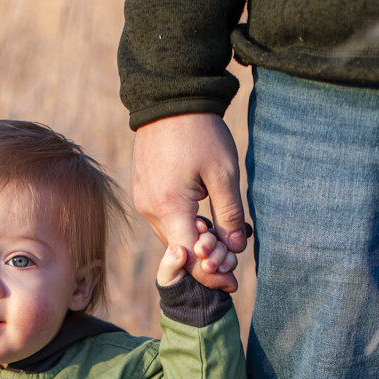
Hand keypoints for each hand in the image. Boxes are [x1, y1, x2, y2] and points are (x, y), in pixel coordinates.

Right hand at [132, 112, 247, 293]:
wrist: (170, 97)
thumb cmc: (200, 132)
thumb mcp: (224, 173)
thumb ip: (230, 214)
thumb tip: (235, 248)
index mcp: (169, 207)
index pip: (190, 257)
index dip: (212, 273)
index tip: (233, 280)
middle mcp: (150, 209)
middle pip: (179, 252)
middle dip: (206, 261)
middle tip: (233, 264)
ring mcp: (143, 200)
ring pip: (172, 238)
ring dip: (195, 244)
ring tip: (221, 240)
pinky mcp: (144, 191)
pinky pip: (165, 221)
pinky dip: (184, 228)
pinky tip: (204, 221)